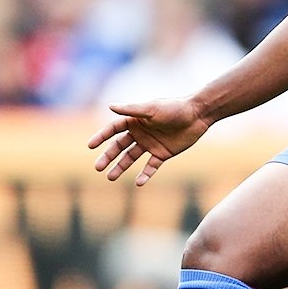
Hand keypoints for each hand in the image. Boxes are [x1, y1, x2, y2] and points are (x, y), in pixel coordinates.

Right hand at [87, 97, 210, 184]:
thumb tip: (111, 106)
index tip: (90, 146)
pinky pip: (150, 166)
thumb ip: (132, 110)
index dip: (101, 137)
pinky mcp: (162, 154)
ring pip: (131, 158)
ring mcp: (150, 144)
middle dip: (108, 156)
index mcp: (135, 120)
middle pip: (119, 146)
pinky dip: (144, 174)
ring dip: (121, 167)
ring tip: (110, 178)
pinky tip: (138, 182)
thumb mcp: (152, 109)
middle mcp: (140, 132)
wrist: (197, 115)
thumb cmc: (174, 108)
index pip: (113, 130)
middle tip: (97, 167)